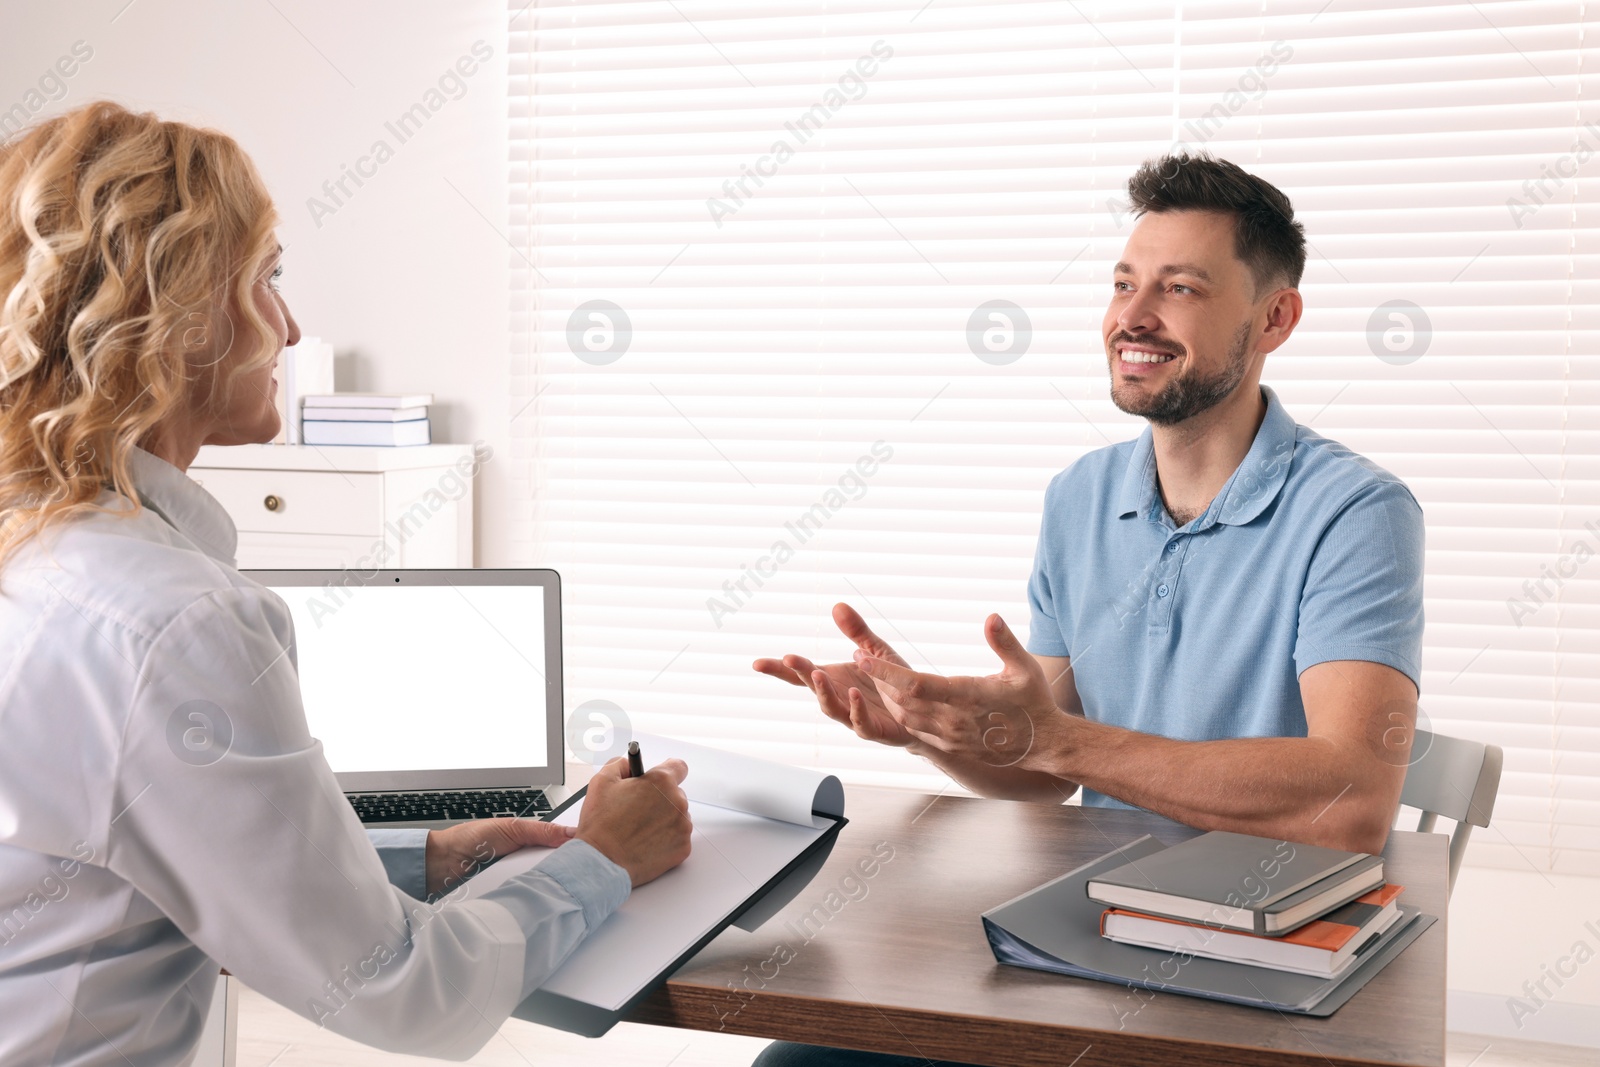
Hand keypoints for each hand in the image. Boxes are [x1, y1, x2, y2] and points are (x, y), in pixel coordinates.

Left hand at [425, 817, 575, 898]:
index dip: (572, 851)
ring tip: (557, 888)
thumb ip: (542, 830)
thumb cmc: (471, 839)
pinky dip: (529, 898)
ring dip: (545, 885)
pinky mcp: (508, 895)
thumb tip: (571, 832)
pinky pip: (524, 898)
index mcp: (529, 840)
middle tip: (575, 876)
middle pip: (552, 868)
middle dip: (561, 871)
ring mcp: (516, 879)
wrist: (441, 863)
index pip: (558, 847)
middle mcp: (525, 861)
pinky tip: (536, 900)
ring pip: (540, 884)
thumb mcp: (511, 828)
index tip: (589, 855)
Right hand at [574, 757, 692, 886]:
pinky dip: (666, 840)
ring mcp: (682, 827)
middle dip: (659, 799)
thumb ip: (620, 764)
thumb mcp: (602, 780)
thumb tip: (629, 764)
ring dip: (663, 820)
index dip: (667, 771)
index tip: (659, 778)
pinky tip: (646, 843)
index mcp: (661, 782)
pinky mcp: (682, 848)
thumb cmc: (601, 825)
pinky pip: (678, 838)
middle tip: (638, 810)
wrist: (601, 862)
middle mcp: (677, 802)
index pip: (678, 767)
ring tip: (639, 830)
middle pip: (675, 794)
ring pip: (677, 816)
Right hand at [753, 602, 915, 747]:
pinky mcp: (875, 729)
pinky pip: (861, 722)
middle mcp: (840, 698)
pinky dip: (856, 709)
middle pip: (813, 687)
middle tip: (788, 660)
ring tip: (818, 674)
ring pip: (832, 708)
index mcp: (835, 679)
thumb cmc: (893, 683)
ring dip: (823, 692)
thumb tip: (837, 604)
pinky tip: (854, 693)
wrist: (921, 714)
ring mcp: (854, 716)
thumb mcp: (876, 650)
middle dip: (800, 674)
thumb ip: (857, 631)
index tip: (757, 664)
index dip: (779, 670)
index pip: (801, 674)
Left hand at [854, 613, 1068, 769]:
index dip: (887, 672)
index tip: (864, 658)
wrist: (1042, 745)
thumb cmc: (1034, 702)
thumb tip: (990, 617)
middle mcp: (954, 720)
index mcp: (968, 697)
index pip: (916, 685)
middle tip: (862, 659)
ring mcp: (950, 736)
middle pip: (902, 701)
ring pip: (906, 718)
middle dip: (880, 680)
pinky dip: (901, 714)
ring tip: (873, 675)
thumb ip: (1004, 642)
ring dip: (887, 697)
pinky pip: (916, 731)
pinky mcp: (950, 746)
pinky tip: (894, 700)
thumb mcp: (1025, 668)